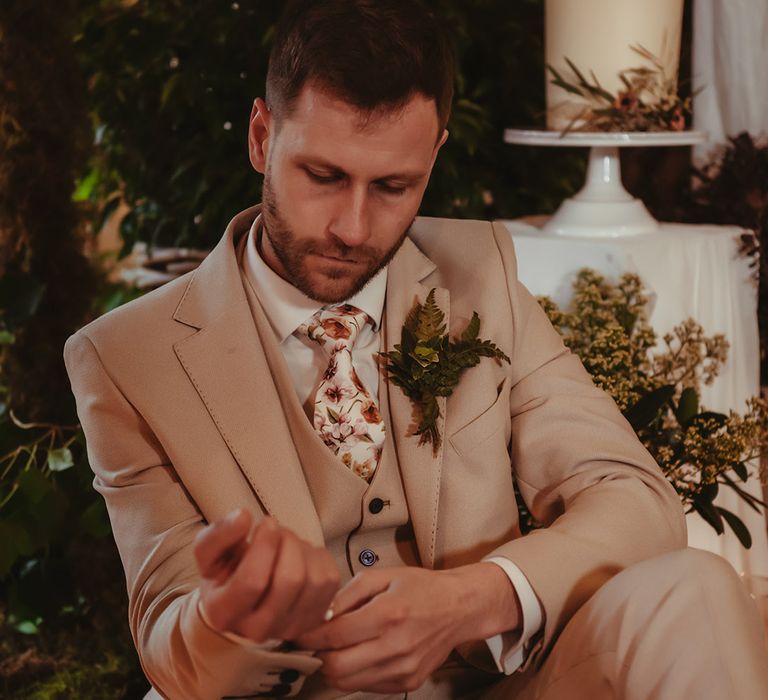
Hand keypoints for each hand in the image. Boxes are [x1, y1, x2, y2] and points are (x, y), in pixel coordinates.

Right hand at [193, 509, 340, 642]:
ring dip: (304, 549)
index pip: (252, 581)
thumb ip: (219, 533)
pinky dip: (318, 558)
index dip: (264, 545)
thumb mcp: (209, 552)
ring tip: (287, 544)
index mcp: (223, 613)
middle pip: (290, 580)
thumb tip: (244, 517)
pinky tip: (301, 557)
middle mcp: (257, 629)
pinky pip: (329, 579)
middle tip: (278, 530)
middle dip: (287, 542)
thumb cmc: (225, 573)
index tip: (266, 522)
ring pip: (314, 580)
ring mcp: (290, 627)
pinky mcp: (315, 618)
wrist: (242, 600)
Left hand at [295, 563, 518, 692]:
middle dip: (317, 656)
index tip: (298, 631)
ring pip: (348, 683)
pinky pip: (367, 686)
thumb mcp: (382, 576)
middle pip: (336, 667)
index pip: (333, 636)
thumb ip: (347, 594)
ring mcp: (403, 669)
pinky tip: (358, 654)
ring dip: (333, 668)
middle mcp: (396, 646)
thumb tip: (319, 614)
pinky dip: (355, 674)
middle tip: (312, 643)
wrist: (459, 607)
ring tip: (333, 648)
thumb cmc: (420, 587)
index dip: (308, 636)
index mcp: (388, 614)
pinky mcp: (408, 682)